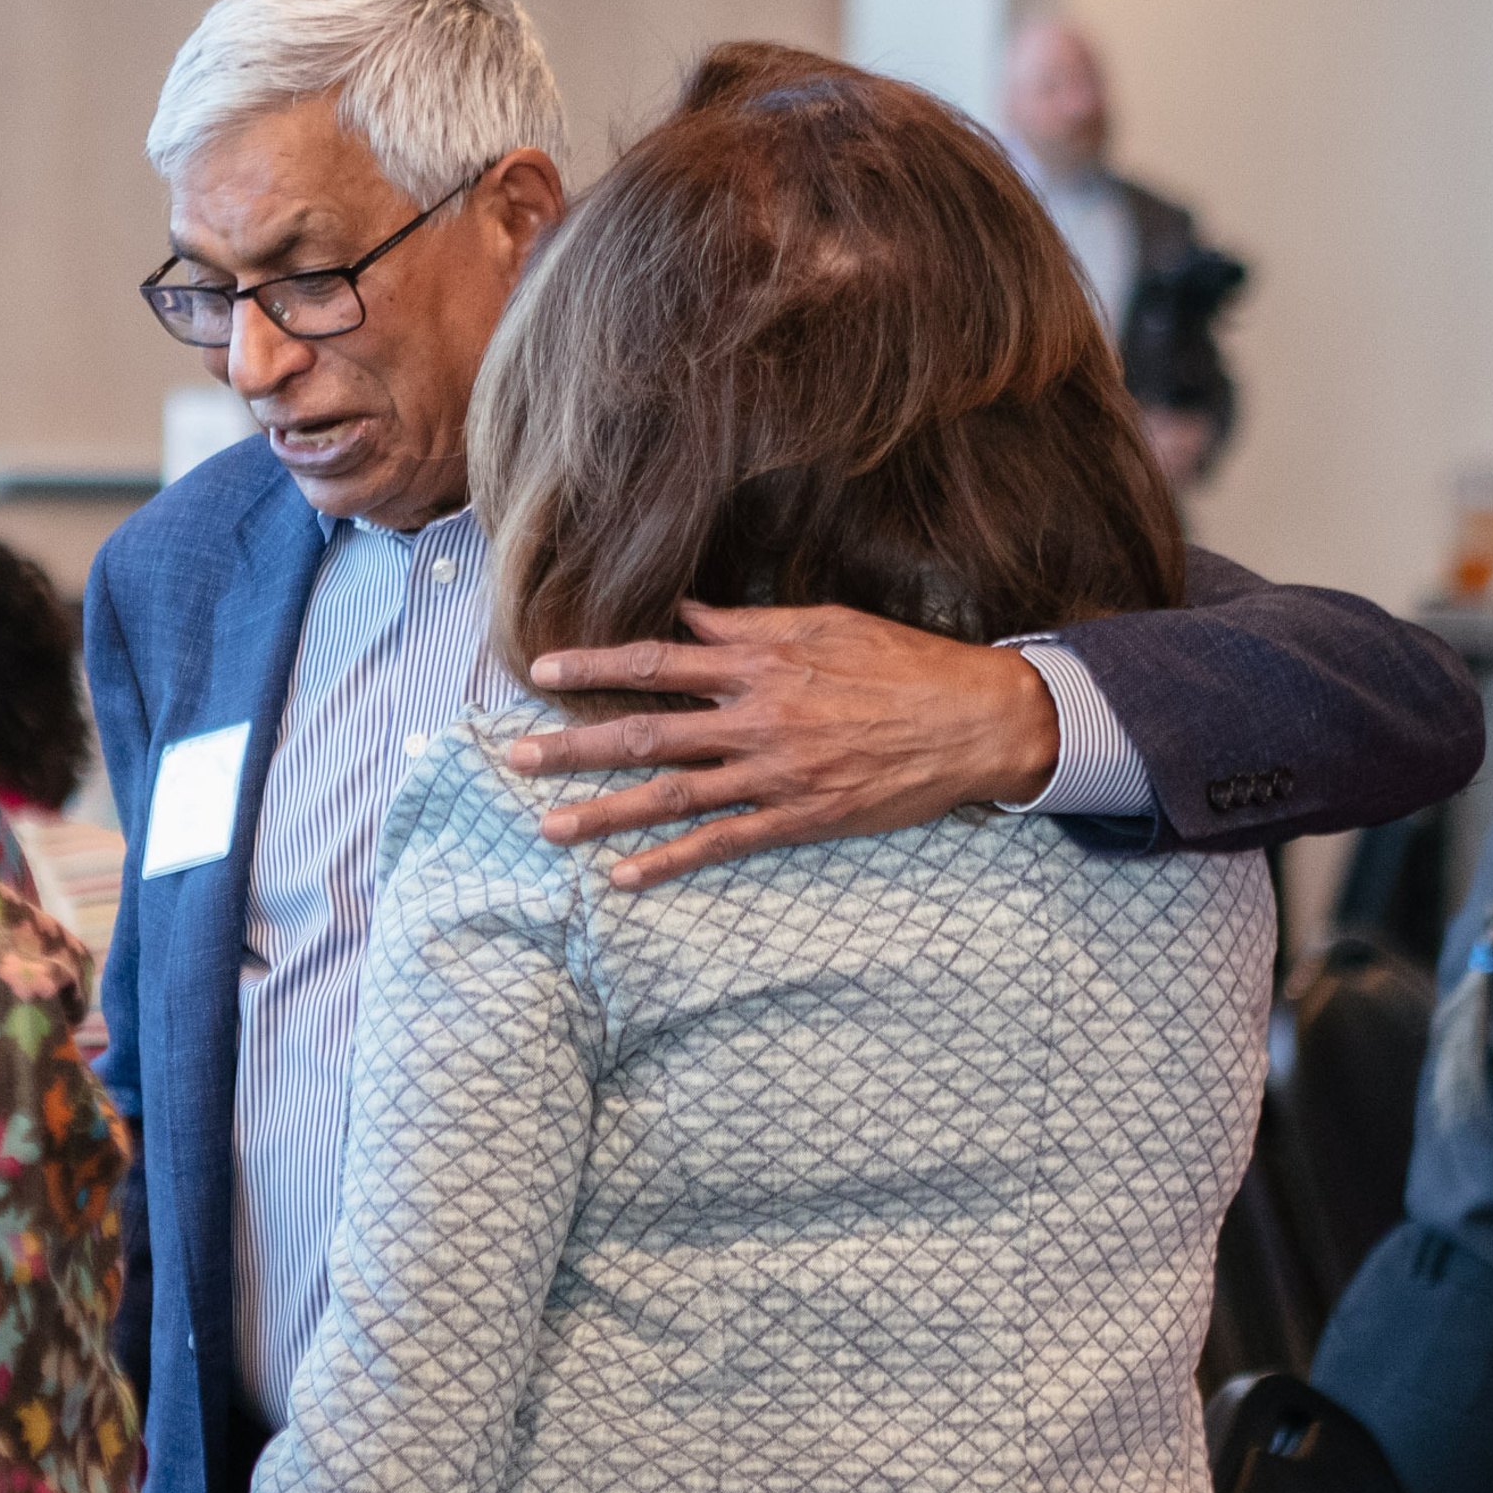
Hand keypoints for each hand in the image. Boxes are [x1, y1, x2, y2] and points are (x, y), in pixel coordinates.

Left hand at [507, 602, 1060, 888]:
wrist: (977, 720)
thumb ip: (749, 628)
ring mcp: (774, 773)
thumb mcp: (825, 624)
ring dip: (603, 812)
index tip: (542, 673)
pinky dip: (668, 862)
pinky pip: (721, 844)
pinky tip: (621, 877)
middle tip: (515, 759)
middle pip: (646, 733)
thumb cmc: (903, 664)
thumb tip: (686, 616)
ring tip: (547, 826)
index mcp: (760, 664)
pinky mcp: (799, 818)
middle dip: (574, 747)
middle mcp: (756, 718)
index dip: (596, 668)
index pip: (658, 662)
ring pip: (670, 795)